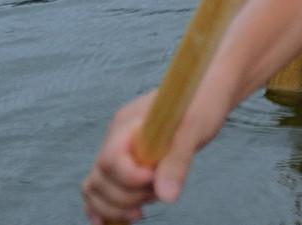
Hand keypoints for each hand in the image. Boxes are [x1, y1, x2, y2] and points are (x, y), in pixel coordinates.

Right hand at [80, 89, 225, 223]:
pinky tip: (120, 220)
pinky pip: (101, 188)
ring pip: (95, 188)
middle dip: (127, 197)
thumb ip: (178, 161)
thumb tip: (167, 197)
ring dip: (117, 206)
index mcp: (127, 124)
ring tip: (147, 205)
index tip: (156, 178)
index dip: (130, 178)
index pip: (110, 161)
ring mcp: (116, 150)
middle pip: (99, 180)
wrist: (207, 90)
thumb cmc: (203, 103)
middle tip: (158, 193)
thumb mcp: (195, 129)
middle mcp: (115, 138)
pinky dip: (105, 207)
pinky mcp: (124, 162)